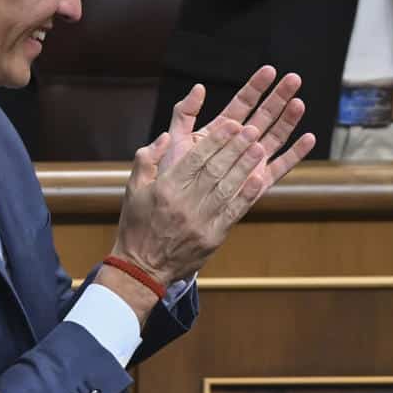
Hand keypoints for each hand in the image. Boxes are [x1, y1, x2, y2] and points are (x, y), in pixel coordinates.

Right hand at [108, 71, 313, 288]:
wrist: (142, 268)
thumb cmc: (137, 225)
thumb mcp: (133, 190)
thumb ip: (147, 160)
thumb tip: (166, 137)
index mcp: (165, 189)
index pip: (195, 158)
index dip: (215, 140)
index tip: (232, 124)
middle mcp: (183, 204)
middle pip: (214, 170)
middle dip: (235, 148)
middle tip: (252, 129)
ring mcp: (200, 222)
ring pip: (226, 188)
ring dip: (245, 166)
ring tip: (260, 147)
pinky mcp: (212, 237)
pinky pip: (233, 213)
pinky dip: (247, 195)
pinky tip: (259, 179)